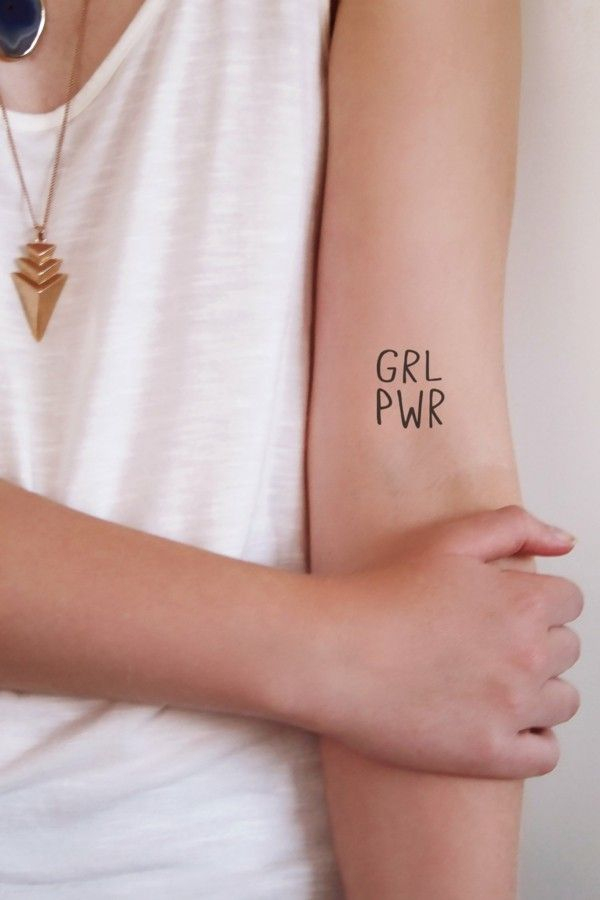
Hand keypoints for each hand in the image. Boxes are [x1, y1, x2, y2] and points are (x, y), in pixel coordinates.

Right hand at [300, 505, 582, 779]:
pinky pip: (546, 752)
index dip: (537, 603)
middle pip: (568, 650)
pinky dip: (532, 739)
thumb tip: (564, 543)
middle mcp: (529, 655)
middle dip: (537, 644)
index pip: (570, 602)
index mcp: (524, 602)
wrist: (332, 652)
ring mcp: (513, 709)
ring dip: (539, 691)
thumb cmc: (382, 594)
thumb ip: (515, 527)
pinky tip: (497, 721)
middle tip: (487, 644)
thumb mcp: (449, 541)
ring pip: (563, 701)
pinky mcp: (491, 753)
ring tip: (491, 683)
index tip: (503, 611)